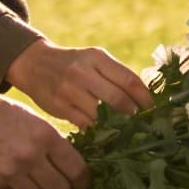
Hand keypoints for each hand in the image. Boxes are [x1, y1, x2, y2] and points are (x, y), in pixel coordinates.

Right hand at [0, 71, 87, 188]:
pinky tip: (12, 185)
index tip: (81, 185)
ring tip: (35, 188)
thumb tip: (70, 167)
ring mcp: (8, 173)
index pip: (77, 170)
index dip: (83, 182)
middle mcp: (29, 156)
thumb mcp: (29, 118)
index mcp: (44, 135)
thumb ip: (49, 142)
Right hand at [5, 41, 153, 127]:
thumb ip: (115, 75)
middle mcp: (83, 72)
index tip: (153, 108)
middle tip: (140, 122)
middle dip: (133, 114)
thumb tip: (144, 99)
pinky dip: (98, 130)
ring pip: (102, 116)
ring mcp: (70, 90)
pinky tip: (104, 131)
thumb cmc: (74, 64)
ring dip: (116, 125)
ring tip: (124, 129)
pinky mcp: (60, 107)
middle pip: (118, 100)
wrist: (35, 64)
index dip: (144, 97)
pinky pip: (86, 124)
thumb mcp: (94, 59)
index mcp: (97, 57)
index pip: (129, 79)